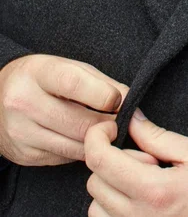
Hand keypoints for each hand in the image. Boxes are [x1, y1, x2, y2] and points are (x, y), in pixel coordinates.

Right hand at [0, 54, 128, 165]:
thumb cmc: (42, 78)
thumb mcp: (68, 67)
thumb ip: (99, 81)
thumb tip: (129, 99)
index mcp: (38, 73)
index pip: (75, 84)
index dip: (104, 95)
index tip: (120, 101)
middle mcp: (24, 102)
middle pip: (79, 122)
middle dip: (108, 124)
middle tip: (120, 121)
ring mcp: (22, 132)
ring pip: (75, 146)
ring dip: (98, 141)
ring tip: (106, 130)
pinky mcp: (24, 155)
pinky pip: (64, 158)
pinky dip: (81, 150)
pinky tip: (83, 138)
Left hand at [84, 110, 187, 215]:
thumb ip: (157, 136)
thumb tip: (130, 117)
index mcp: (154, 190)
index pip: (100, 161)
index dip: (97, 136)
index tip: (111, 127)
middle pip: (95, 184)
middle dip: (111, 161)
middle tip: (146, 157)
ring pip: (97, 209)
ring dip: (111, 188)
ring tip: (144, 180)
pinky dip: (115, 209)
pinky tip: (142, 198)